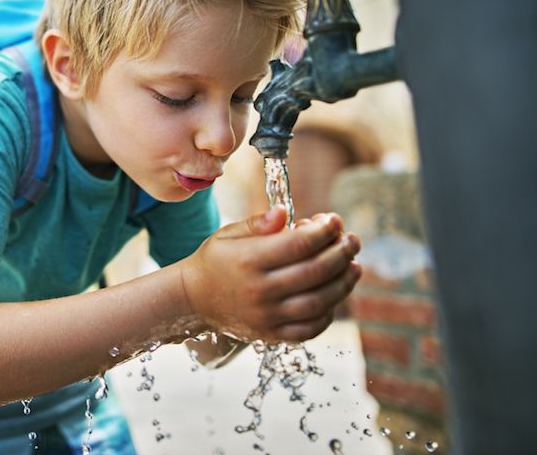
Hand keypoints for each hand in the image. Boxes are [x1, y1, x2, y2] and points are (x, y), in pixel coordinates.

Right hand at [177, 207, 360, 342]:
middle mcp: (259, 290)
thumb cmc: (215, 261)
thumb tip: (284, 213)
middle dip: (340, 252)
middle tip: (352, 240)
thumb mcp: (229, 234)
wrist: (194, 298)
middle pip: (314, 271)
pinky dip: (329, 313)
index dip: (324, 231)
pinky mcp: (272, 334)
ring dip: (343, 283)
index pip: (298, 244)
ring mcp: (267, 316)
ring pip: (319, 302)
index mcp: (248, 259)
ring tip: (353, 266)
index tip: (335, 220)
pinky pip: (310, 328)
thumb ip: (258, 224)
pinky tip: (335, 294)